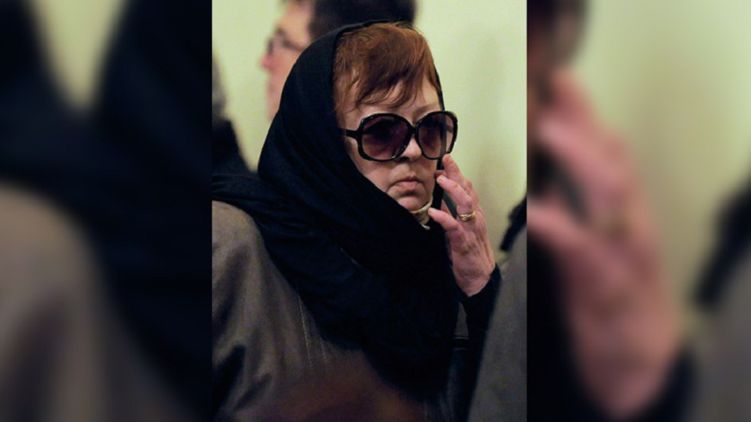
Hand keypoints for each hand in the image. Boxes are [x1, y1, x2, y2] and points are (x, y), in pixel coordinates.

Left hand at [428, 154, 495, 296]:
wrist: (477, 276)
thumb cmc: (467, 251)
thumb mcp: (459, 227)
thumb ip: (452, 212)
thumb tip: (439, 198)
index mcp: (474, 212)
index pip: (467, 187)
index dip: (457, 173)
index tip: (446, 159)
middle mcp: (475, 217)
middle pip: (467, 190)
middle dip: (457, 173)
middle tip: (446, 159)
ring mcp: (470, 228)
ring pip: (465, 203)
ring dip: (453, 190)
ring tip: (440, 179)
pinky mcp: (463, 241)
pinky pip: (453, 226)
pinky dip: (443, 217)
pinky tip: (433, 212)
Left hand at [528, 72, 679, 419]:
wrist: (639, 365)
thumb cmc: (617, 298)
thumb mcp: (604, 248)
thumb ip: (586, 209)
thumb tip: (560, 176)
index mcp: (625, 216)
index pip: (611, 155)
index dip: (589, 117)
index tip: (563, 82)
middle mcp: (630, 226)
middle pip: (613, 162)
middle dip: (586, 122)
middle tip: (558, 87)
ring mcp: (621, 255)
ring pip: (609, 196)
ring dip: (579, 160)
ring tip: (548, 130)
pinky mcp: (604, 287)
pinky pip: (582, 251)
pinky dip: (560, 226)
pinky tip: (537, 211)